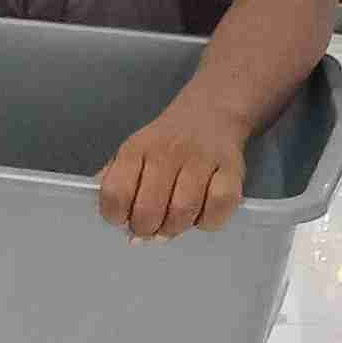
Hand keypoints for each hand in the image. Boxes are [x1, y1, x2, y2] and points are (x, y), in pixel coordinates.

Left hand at [98, 82, 250, 240]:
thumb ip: (116, 182)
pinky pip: (218, 206)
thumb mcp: (132, 153)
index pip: (115, 193)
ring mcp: (200, 160)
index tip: (122, 219)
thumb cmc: (165, 143)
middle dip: (146, 229)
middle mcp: (167, 152)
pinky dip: (208, 221)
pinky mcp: (231, 169)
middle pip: (148, 209)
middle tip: (150, 228)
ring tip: (174, 222)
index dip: (115, 216)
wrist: (209, 113)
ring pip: (183, 211)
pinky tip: (201, 215)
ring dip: (175, 228)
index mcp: (136, 150)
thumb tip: (109, 215)